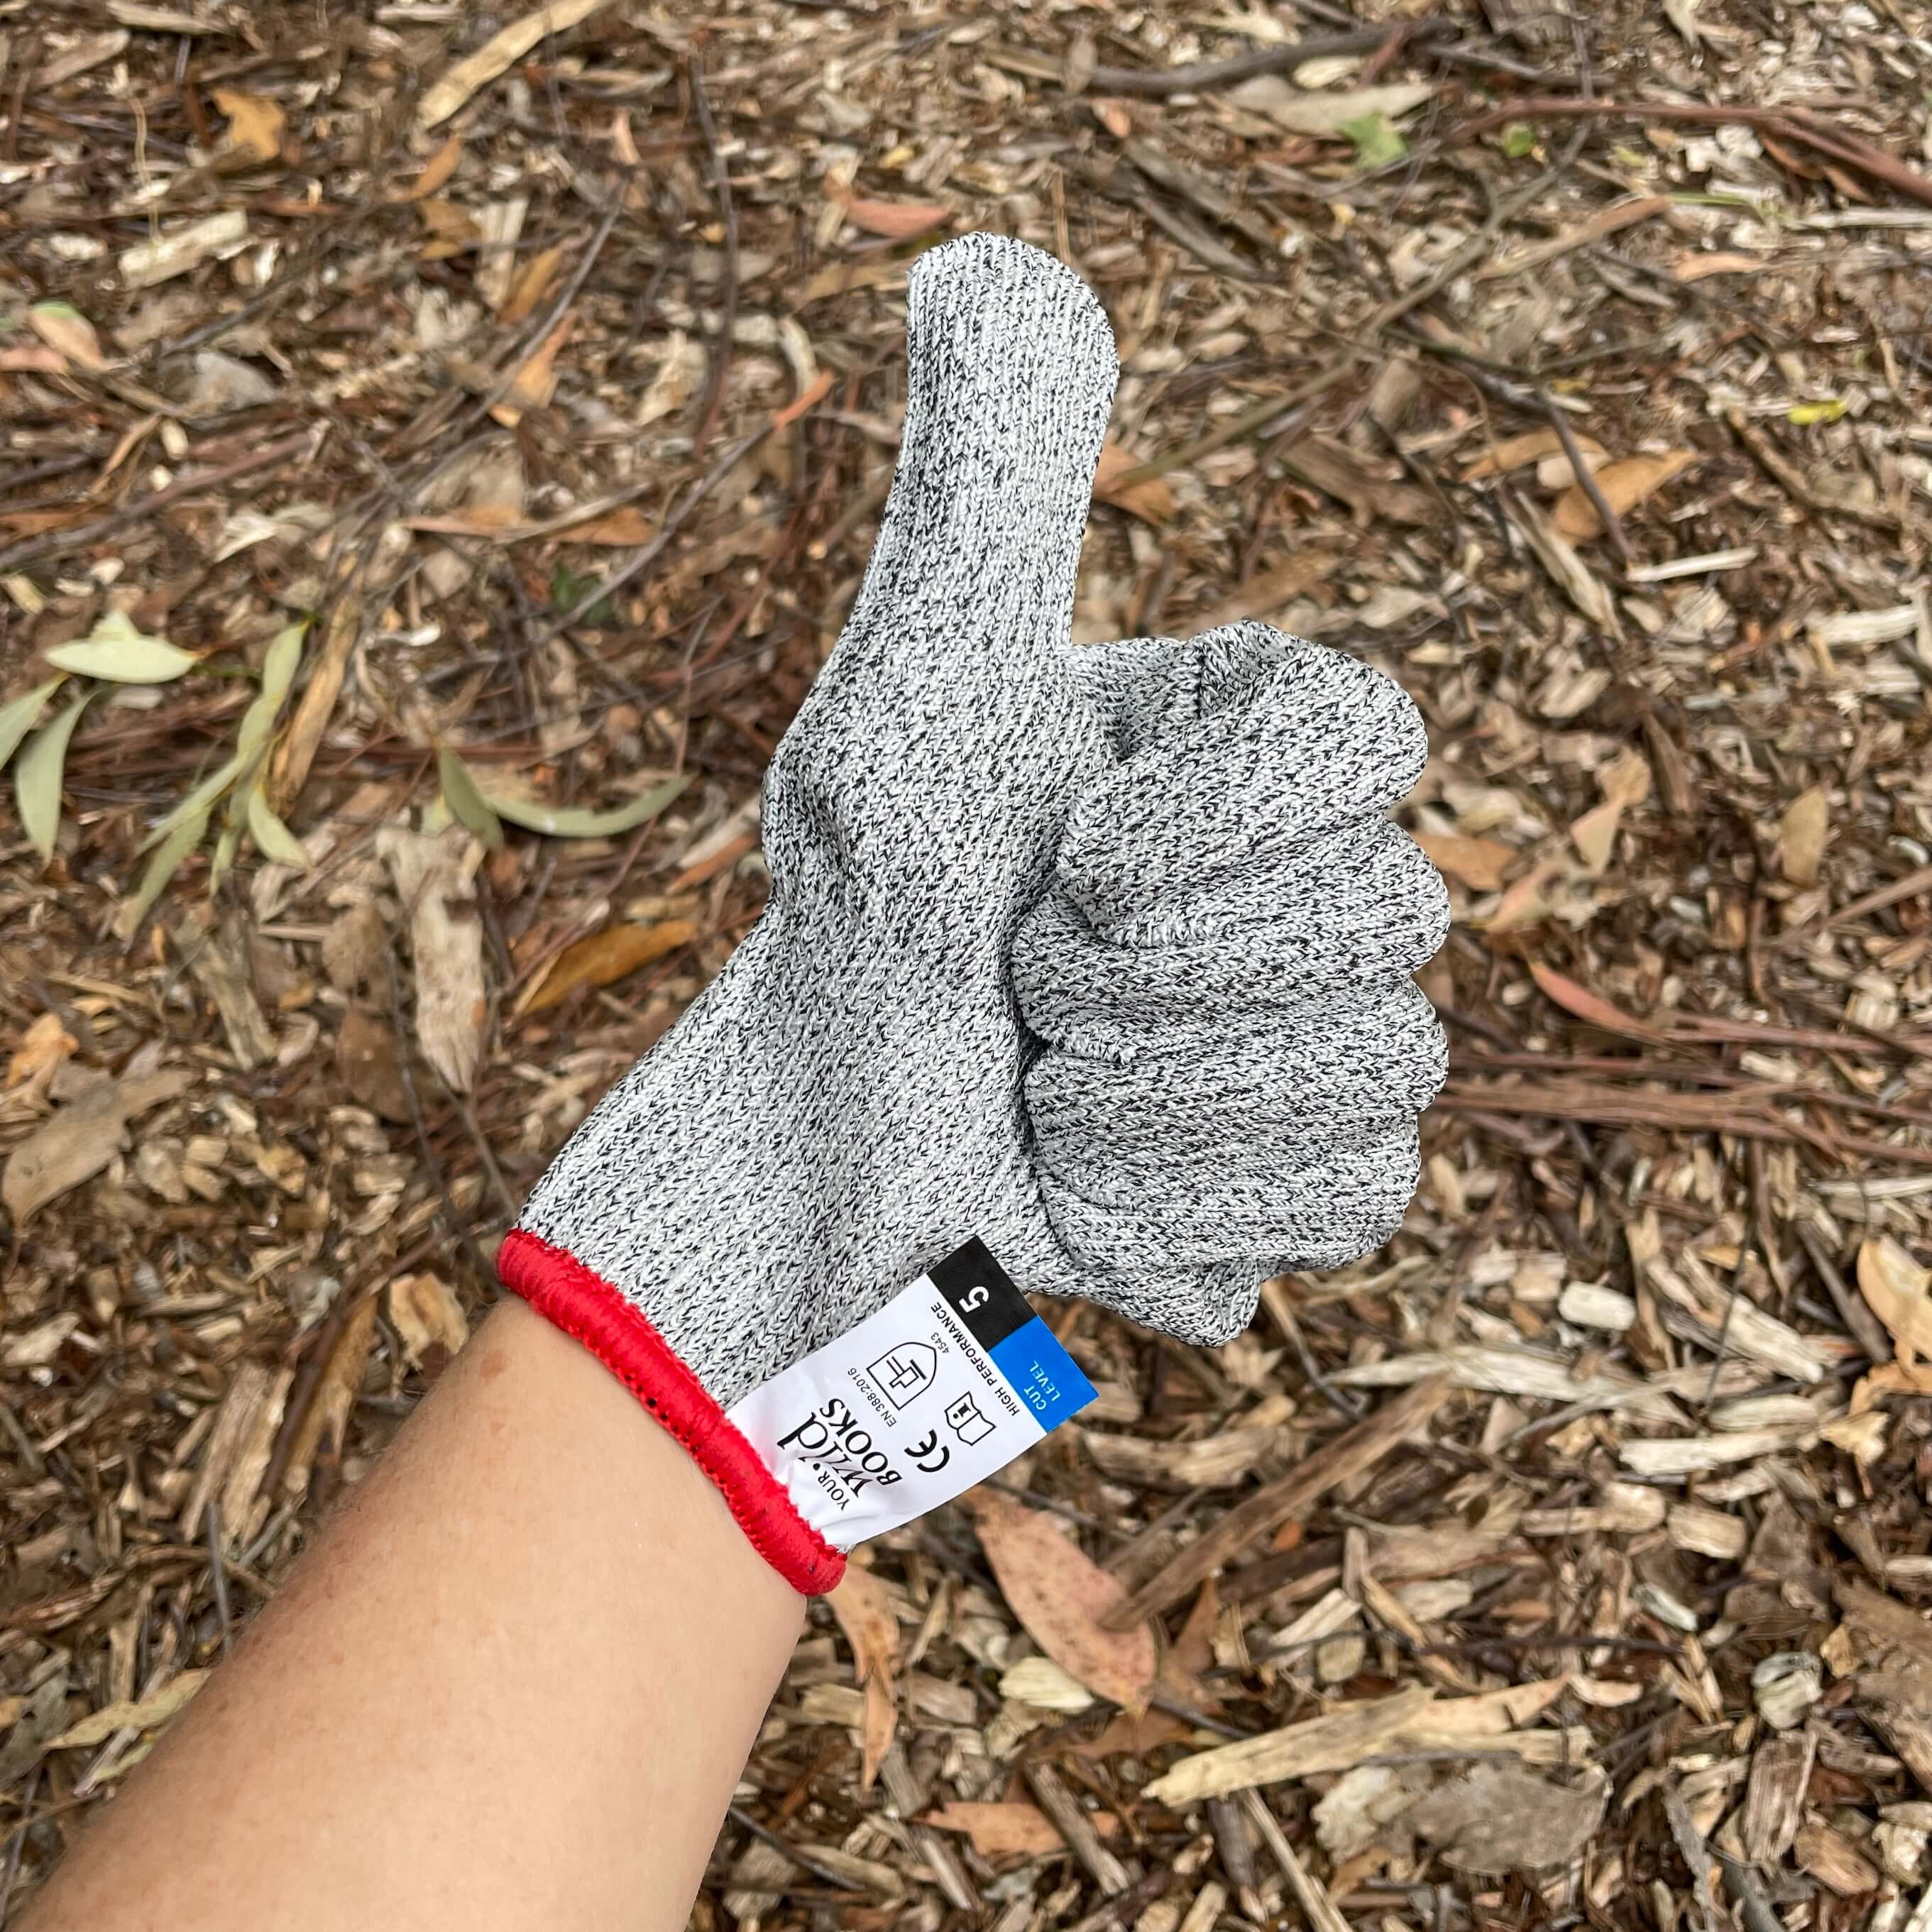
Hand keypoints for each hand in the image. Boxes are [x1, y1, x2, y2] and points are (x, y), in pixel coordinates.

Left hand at [501, 234, 1445, 1588]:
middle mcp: (1309, 885)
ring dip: (1150, 1091)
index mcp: (1243, 757)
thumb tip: (984, 260)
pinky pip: (1344, 1196)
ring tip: (1043, 1087)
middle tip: (1020, 984)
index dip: (1214, 817)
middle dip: (1145, 973)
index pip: (1366, 736)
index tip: (1068, 856)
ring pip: (1370, 1066)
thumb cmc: (856, 917)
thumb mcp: (912, 691)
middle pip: (1378, 915)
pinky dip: (1177, 1200)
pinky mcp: (1310, 1193)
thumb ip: (985, 495)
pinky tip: (1084, 1182)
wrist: (808, 1156)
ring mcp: (1322, 1045)